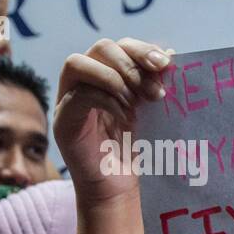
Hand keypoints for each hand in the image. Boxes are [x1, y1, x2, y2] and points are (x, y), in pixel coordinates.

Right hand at [53, 38, 170, 202]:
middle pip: (100, 48)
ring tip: (137, 103)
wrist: (121, 188)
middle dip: (131, 64)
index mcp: (106, 75)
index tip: (165, 64)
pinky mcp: (62, 121)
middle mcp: (84, 82)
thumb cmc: (137, 149)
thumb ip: (155, 82)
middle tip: (153, 91)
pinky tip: (127, 119)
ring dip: (114, 79)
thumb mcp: (150, 109)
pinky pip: (78, 95)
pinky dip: (106, 101)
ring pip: (77, 63)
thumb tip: (170, 53)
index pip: (120, 45)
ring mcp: (68, 100)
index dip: (142, 49)